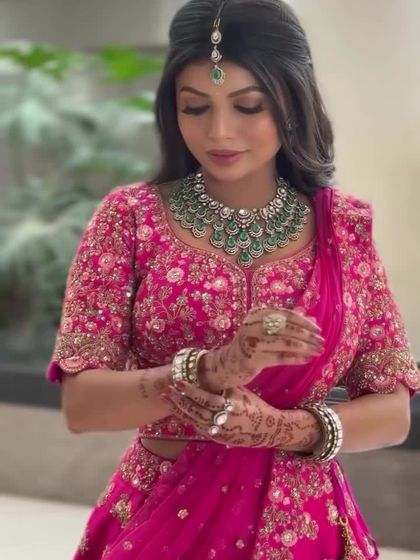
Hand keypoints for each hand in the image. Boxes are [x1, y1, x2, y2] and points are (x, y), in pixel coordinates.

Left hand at [161, 381, 319, 450]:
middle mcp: (223, 421)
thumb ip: (223, 386)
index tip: (177, 381)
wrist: (267, 429)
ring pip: (194, 420)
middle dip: (179, 400)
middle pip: (195, 411)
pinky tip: (178, 410)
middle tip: (165, 390)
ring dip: (179, 409)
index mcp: (230, 407)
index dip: (190, 390)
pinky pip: (198, 427)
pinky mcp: (217, 437)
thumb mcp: (241, 392)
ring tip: (166, 399)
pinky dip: (187, 418)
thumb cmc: (254, 405)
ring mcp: (219, 432)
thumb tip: (205, 371)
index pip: (205, 398)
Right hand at [198, 307, 324, 392]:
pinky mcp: (252, 358)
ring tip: (318, 351)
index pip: (284, 314)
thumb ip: (286, 324)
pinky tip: (306, 360)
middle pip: (286, 328)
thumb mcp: (266, 331)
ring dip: (304, 347)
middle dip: (307, 335)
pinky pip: (279, 357)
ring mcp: (251, 341)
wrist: (227, 364)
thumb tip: (311, 320)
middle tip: (321, 341)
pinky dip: (294, 358)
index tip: (317, 329)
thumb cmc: (250, 345)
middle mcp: (252, 325)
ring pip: (284, 342)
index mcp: (256, 314)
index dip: (302, 321)